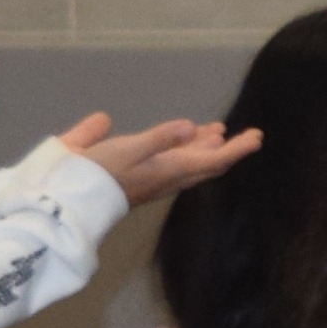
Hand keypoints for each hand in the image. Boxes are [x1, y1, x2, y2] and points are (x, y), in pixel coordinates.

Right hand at [53, 113, 265, 204]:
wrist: (69, 200)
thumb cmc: (96, 174)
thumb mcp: (126, 151)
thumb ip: (158, 138)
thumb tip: (189, 127)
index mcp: (171, 170)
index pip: (214, 161)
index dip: (237, 149)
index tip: (258, 137)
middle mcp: (169, 177)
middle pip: (208, 164)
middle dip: (229, 149)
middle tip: (249, 134)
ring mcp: (157, 179)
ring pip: (192, 163)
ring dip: (207, 146)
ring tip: (218, 130)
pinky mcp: (143, 177)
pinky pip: (175, 163)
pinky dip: (186, 149)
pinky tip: (184, 139)